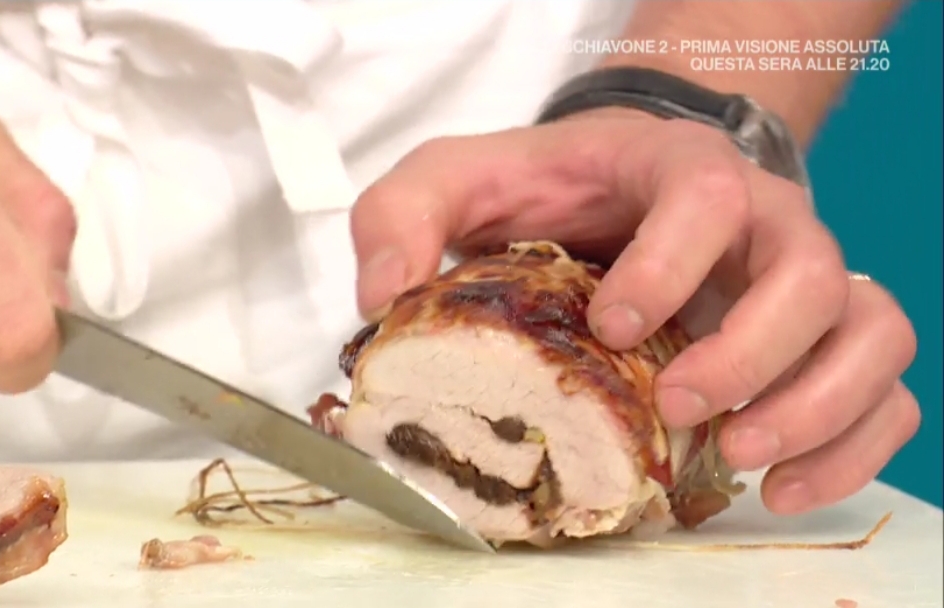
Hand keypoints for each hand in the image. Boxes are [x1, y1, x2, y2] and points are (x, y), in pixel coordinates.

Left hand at [349, 108, 919, 515]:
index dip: (672, 264)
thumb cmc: (544, 189)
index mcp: (677, 172)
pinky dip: (854, 446)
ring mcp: (801, 283)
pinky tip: (778, 486)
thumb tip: (383, 297)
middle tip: (678, 405)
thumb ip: (402, 215)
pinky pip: (883, 388)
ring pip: (871, 333)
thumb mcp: (459, 180)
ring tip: (736, 455)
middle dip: (751, 352)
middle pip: (812, 274)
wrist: (614, 185)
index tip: (615, 326)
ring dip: (818, 407)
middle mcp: (760, 223)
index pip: (707, 196)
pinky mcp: (819, 339)